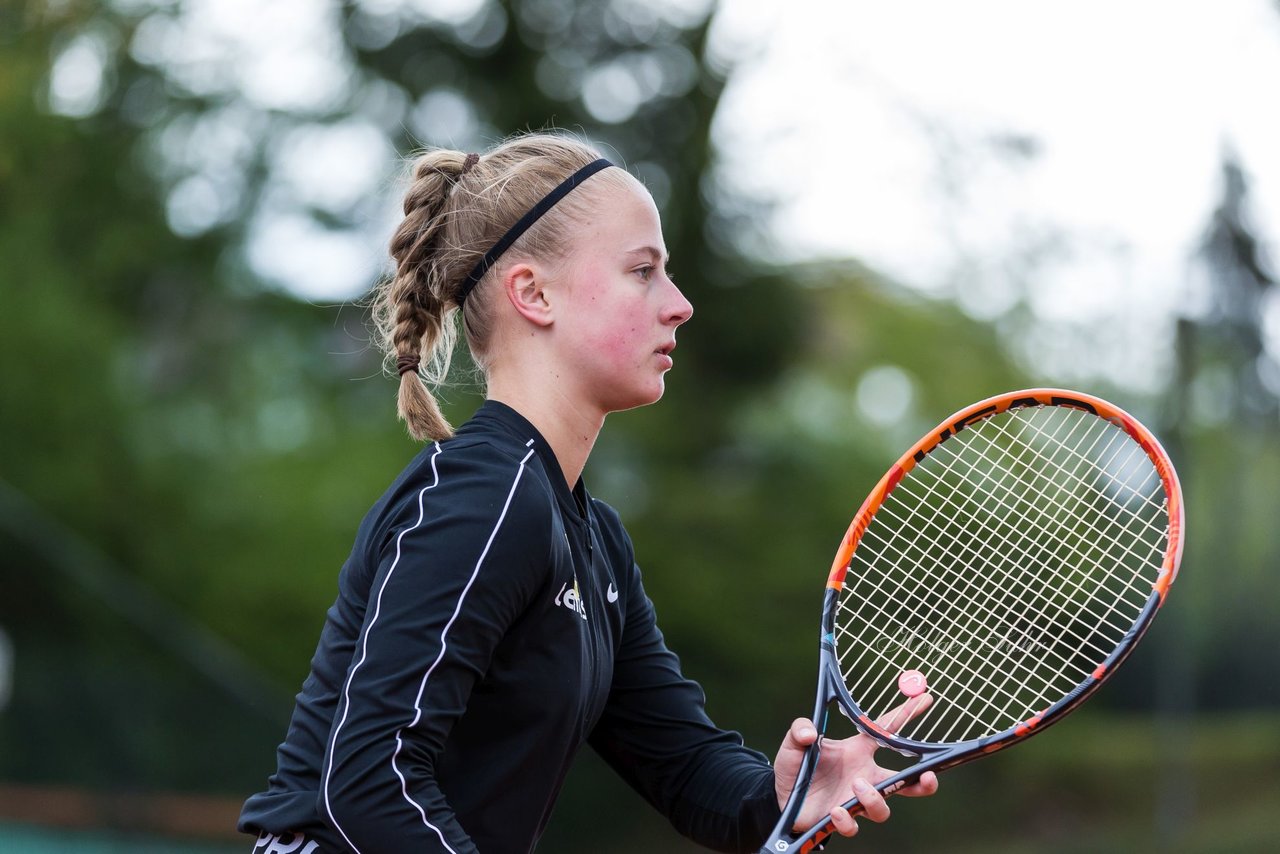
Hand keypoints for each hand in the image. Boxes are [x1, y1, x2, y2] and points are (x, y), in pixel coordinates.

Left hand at [773, 694, 939, 837]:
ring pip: (882, 808)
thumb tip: (810, 732)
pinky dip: (847, 819)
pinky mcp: (841, 818)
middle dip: (923, 782)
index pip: (885, 731)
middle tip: (928, 776)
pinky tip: (835, 810)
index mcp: (856, 751)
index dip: (905, 714)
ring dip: (874, 798)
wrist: (780, 795)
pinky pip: (853, 825)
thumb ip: (799, 729)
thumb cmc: (796, 765)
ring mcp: (853, 799)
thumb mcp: (794, 741)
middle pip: (904, 783)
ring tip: (857, 785)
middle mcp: (862, 776)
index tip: (925, 700)